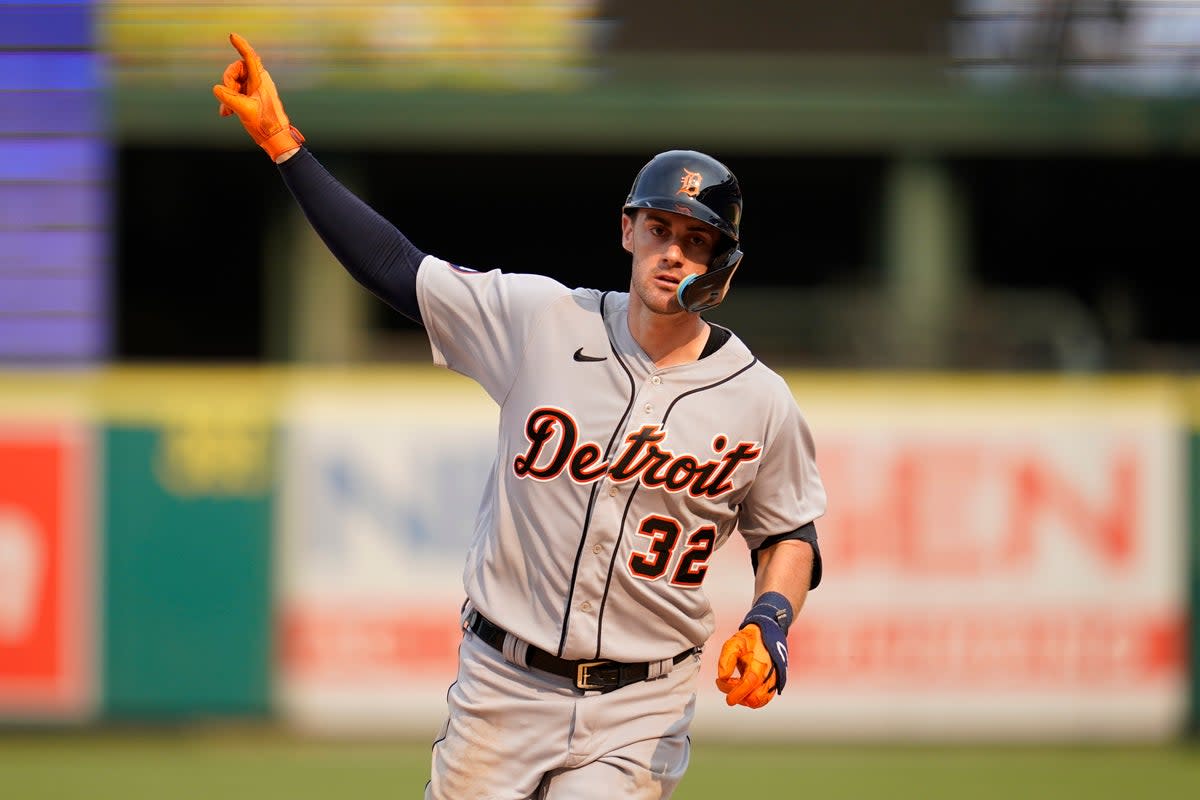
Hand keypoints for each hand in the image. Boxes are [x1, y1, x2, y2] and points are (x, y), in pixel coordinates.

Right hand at [212, 33, 304, 159]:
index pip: (250, 58)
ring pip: (234, 82)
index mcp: (260, 80)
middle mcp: (259, 81)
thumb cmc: (265, 124)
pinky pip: (237, 92)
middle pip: (236, 70)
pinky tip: (226, 114)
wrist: (276, 139)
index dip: (241, 46)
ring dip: (227, 95)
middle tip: (228, 99)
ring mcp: (256, 89)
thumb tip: (216, 88)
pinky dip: (230, 101)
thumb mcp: (244, 110)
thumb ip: (229, 98)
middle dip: (228, 82)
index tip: (232, 36)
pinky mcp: (253, 97)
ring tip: (227, 111)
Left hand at [715, 624, 779, 708]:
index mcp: (759, 662)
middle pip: (755, 697)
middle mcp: (769, 673)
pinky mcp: (775, 683)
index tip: (728, 700)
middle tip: (727, 684)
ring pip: (761, 700)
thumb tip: (722, 677)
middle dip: (739, 696)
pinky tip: (742, 688)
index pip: (749, 683)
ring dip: (745, 699)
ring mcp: (774, 679)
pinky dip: (753, 698)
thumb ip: (726, 659)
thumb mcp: (733, 643)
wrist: (765, 635)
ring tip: (734, 685)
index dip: (737, 694)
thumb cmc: (749, 640)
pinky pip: (765, 698)